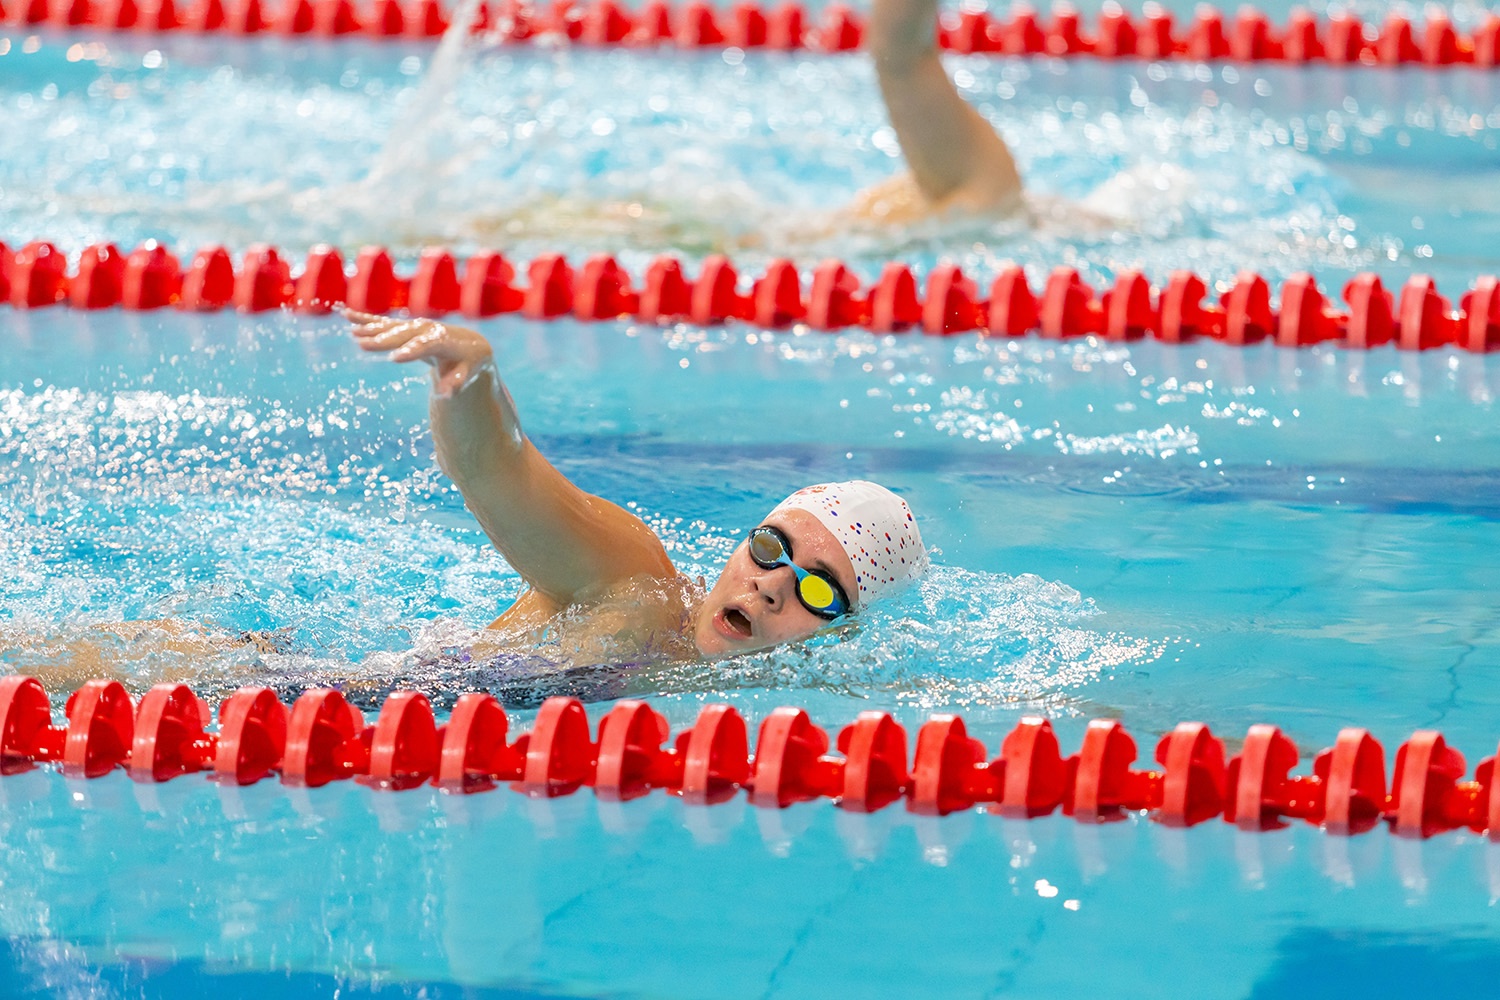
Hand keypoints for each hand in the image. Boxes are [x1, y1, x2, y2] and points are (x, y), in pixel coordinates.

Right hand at [345, 309, 494, 397]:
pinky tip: (347, 315)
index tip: (394, 358)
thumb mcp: (467, 373)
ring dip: (370, 328)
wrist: (468, 343)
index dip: (410, 351)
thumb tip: (445, 394)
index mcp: (443, 341)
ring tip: (352, 332)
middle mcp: (427, 329)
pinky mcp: (404, 327)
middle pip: (403, 334)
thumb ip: (457, 383)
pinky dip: (365, 319)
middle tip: (363, 344)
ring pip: (390, 327)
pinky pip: (383, 322)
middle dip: (383, 339)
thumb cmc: (467, 363)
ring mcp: (414, 326)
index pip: (426, 346)